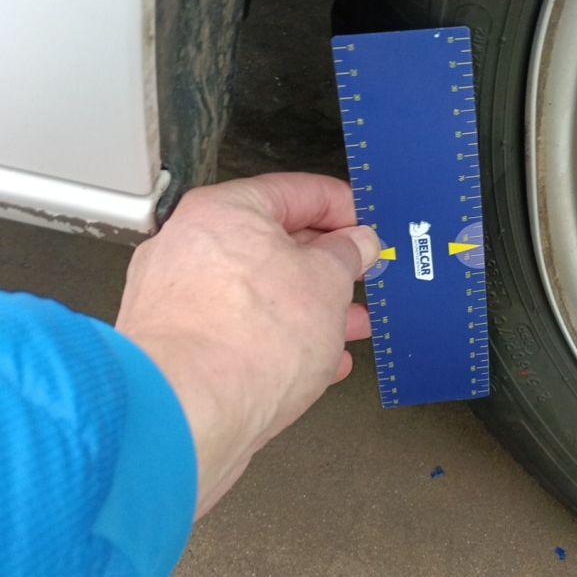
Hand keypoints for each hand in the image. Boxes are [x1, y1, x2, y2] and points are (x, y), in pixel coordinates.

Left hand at [115, 173, 378, 517]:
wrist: (187, 416)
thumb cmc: (244, 342)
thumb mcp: (329, 282)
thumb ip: (347, 254)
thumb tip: (356, 243)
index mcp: (223, 211)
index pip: (296, 191)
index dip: (343, 208)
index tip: (367, 227)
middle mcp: (190, 247)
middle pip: (274, 244)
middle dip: (327, 265)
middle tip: (360, 275)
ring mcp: (178, 300)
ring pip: (259, 292)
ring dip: (310, 308)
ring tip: (349, 326)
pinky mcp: (178, 348)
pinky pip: (239, 332)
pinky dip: (279, 341)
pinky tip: (316, 362)